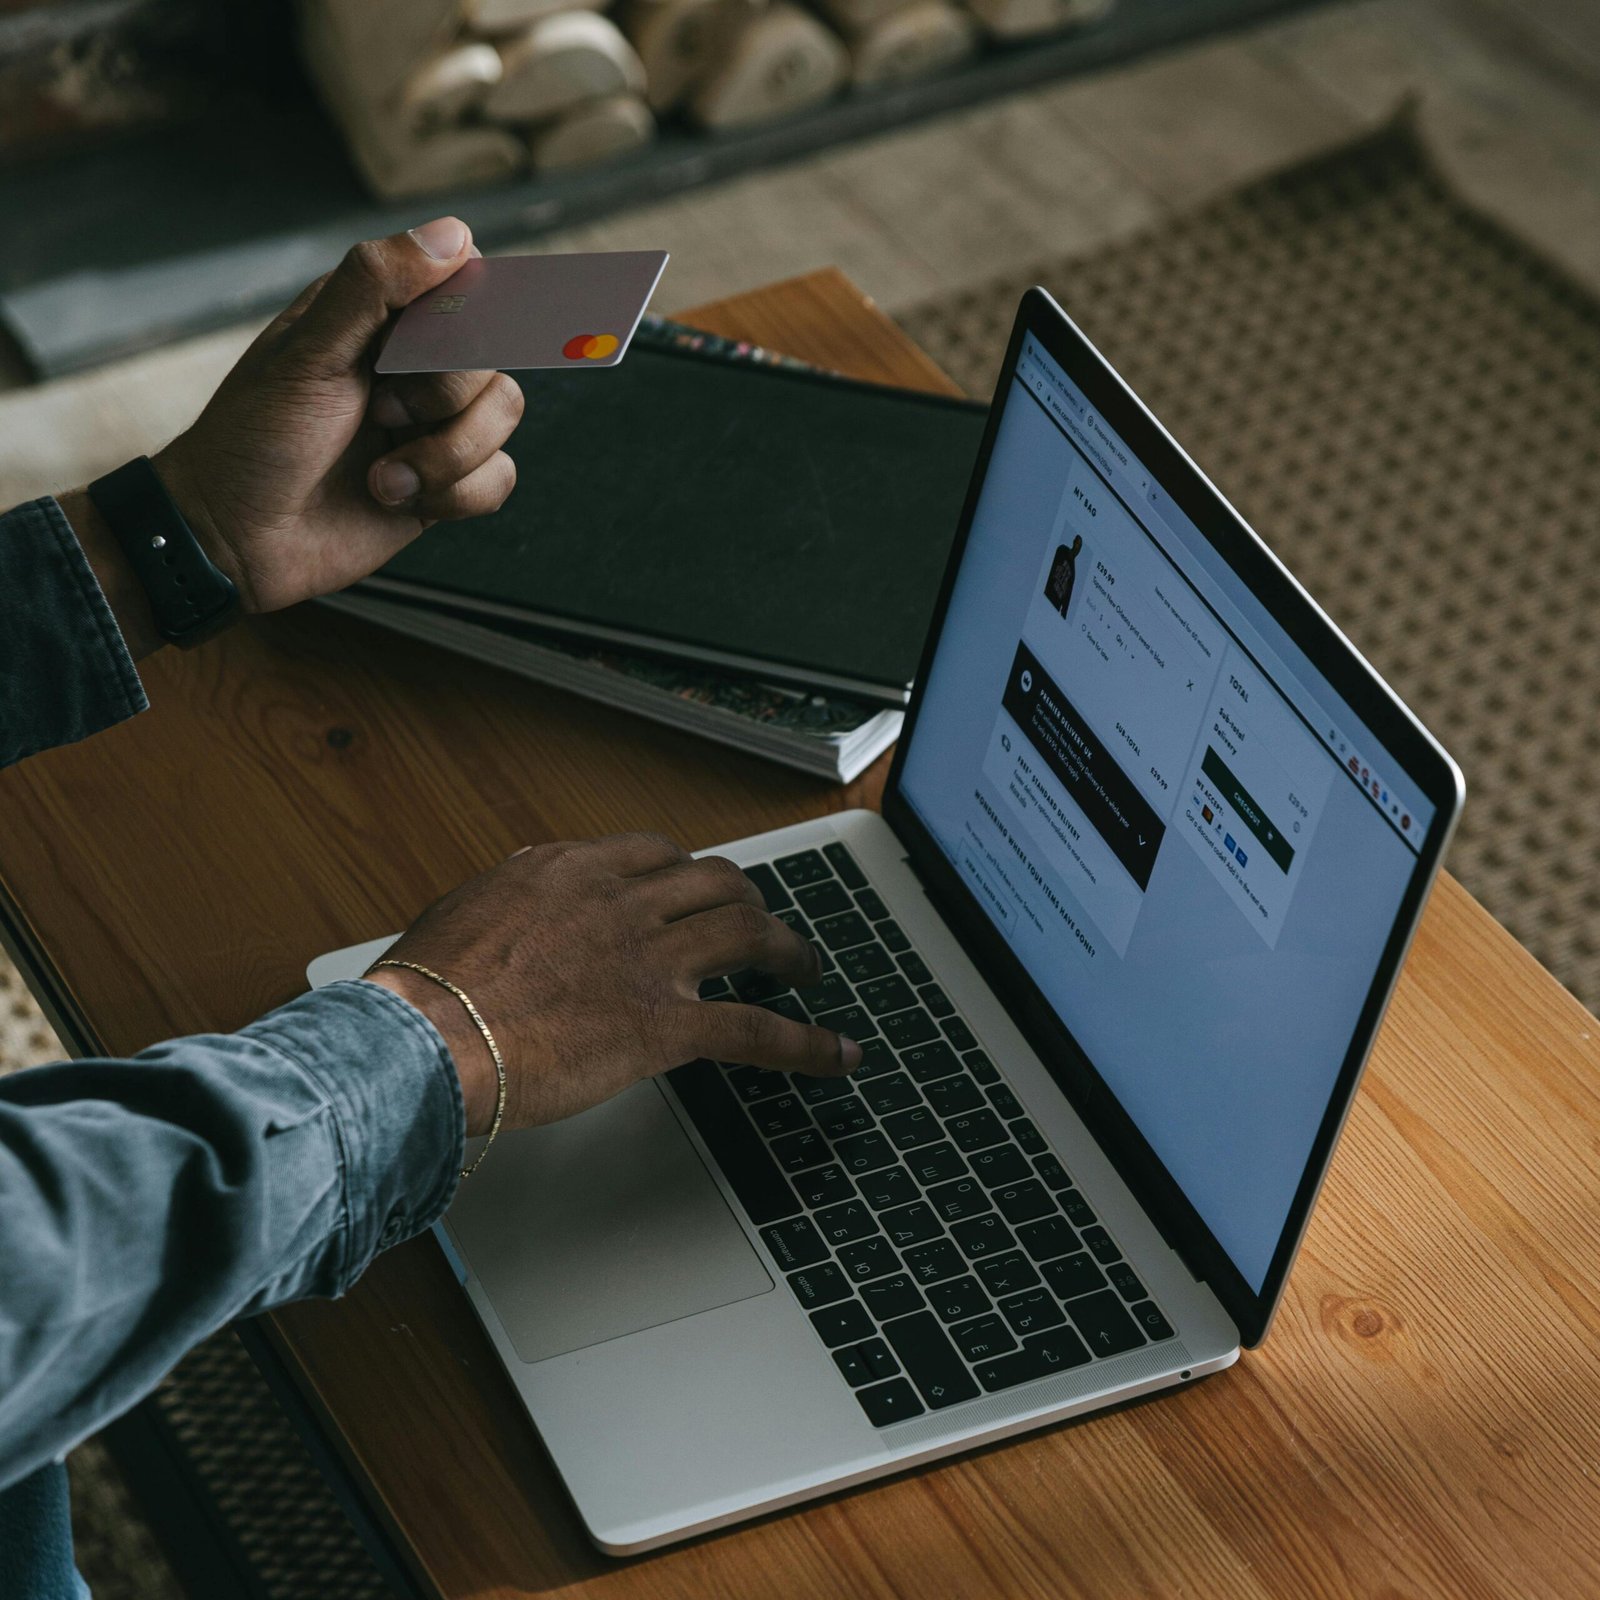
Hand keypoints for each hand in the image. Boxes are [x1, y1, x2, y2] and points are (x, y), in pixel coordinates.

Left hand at [153, 215, 523, 616]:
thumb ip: (374, 286)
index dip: (468, 315)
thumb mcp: (307, 352)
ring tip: (385, 476)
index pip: (465, 284)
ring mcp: (433, 424)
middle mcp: (414, 364)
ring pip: (504, 417)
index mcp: (379, 316)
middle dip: (442, 398)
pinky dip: (455, 495)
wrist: (240, 540)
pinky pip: (498, 477)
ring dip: (446, 456)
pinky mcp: (446, 482)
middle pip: (493, 357)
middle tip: (380, 412)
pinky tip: (399, 499)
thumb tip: (453, 235)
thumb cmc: (254, 440)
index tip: (436, 346)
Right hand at [364, 834, 863, 1134]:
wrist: (423, 1039)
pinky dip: (806, 1043)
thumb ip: (513, 895)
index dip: (690, 870)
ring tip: (804, 966)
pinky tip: (836, 1054)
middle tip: (761, 921)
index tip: (698, 886)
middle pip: (716, 881)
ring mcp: (650, 960)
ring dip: (787, 947)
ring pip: (748, 932)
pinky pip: (756, 1029)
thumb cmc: (428, 988)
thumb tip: (522, 896)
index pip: (657, 852)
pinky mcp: (665, 1025)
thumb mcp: (468, 909)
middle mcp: (622, 902)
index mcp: (573, 871)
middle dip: (748, 899)